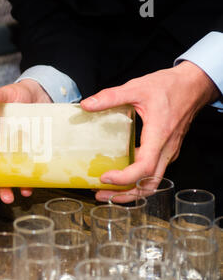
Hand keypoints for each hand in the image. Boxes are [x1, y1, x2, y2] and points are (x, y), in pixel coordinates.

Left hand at [81, 61, 219, 201]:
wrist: (193, 84)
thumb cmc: (170, 86)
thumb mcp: (137, 88)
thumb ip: (111, 96)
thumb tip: (86, 104)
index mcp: (159, 135)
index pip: (144, 168)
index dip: (124, 178)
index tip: (104, 178)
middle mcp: (166, 149)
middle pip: (149, 184)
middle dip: (125, 195)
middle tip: (101, 195)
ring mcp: (168, 152)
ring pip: (153, 182)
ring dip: (131, 191)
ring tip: (108, 192)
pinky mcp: (167, 150)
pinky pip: (154, 172)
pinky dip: (137, 180)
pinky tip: (121, 175)